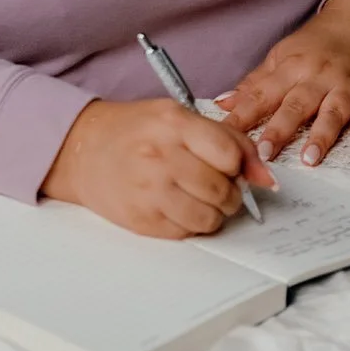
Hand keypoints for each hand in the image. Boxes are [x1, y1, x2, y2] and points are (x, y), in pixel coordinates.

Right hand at [39, 97, 277, 238]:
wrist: (84, 150)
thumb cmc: (135, 131)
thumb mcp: (178, 117)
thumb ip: (226, 139)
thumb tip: (266, 178)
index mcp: (173, 122)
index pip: (229, 153)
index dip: (239, 165)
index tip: (231, 166)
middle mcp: (160, 156)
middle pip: (223, 190)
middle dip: (230, 194)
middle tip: (217, 186)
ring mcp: (149, 190)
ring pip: (209, 219)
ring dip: (214, 213)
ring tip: (199, 198)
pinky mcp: (142, 220)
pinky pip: (186, 233)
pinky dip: (191, 224)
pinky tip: (177, 206)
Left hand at [218, 0, 349, 165]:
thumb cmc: (317, 45)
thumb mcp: (281, 56)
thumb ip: (255, 84)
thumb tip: (223, 104)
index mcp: (291, 67)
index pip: (262, 94)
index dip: (242, 115)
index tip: (226, 135)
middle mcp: (318, 77)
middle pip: (296, 105)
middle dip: (279, 130)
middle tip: (264, 154)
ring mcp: (346, 86)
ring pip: (333, 112)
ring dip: (321, 136)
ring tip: (309, 159)